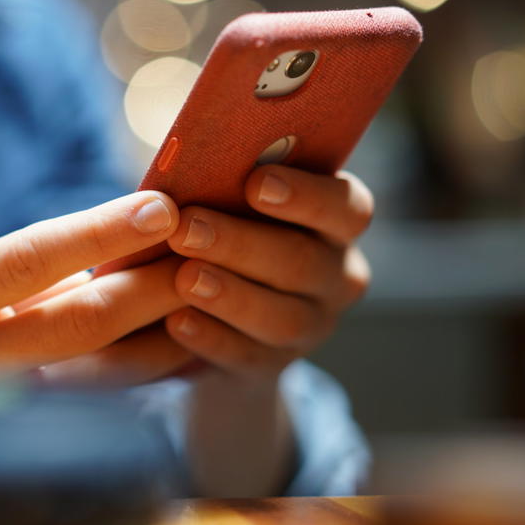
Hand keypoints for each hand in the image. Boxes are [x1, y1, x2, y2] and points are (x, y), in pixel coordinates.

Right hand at [0, 191, 195, 450]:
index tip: (159, 207)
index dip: (96, 234)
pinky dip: (143, 373)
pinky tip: (184, 345)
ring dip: (163, 335)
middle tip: (207, 249)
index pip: (25, 261)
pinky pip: (95, 404)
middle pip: (77, 326)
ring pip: (99, 375)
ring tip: (214, 292)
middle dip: (150, 288)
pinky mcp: (16, 440)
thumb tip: (104, 255)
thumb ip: (9, 277)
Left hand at [164, 165, 372, 377]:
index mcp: (336, 224)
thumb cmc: (224, 227)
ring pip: (283, 317)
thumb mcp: (232, 201)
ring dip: (231, 294)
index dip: (306, 196)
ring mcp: (311, 326)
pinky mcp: (272, 366)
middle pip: (304, 262)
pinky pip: (248, 357)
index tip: (255, 183)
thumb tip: (191, 157)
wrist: (221, 314)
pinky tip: (178, 321)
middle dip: (241, 243)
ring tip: (183, 277)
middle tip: (187, 227)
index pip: (347, 208)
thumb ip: (228, 182)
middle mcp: (336, 276)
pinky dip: (212, 339)